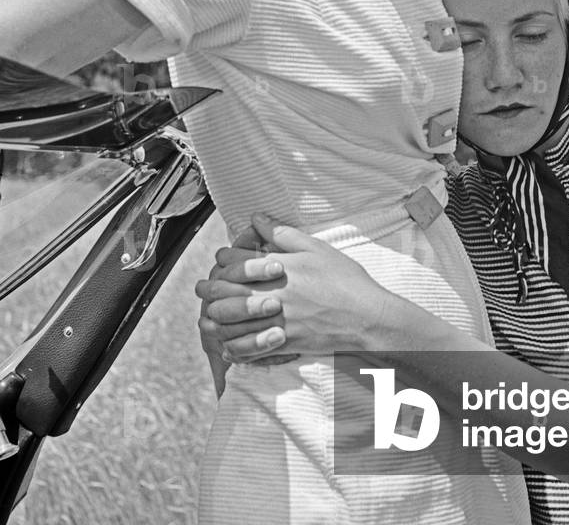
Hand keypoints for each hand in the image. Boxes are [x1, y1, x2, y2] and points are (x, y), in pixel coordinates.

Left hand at [195, 213, 390, 361]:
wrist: (367, 317)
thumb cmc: (345, 279)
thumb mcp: (316, 248)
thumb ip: (283, 233)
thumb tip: (257, 217)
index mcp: (279, 268)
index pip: (236, 261)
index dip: (224, 258)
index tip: (222, 258)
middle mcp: (273, 294)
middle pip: (225, 293)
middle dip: (208, 289)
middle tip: (201, 288)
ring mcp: (276, 321)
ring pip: (232, 324)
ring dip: (215, 320)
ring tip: (207, 317)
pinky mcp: (283, 343)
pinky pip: (249, 350)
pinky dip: (235, 349)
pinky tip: (228, 346)